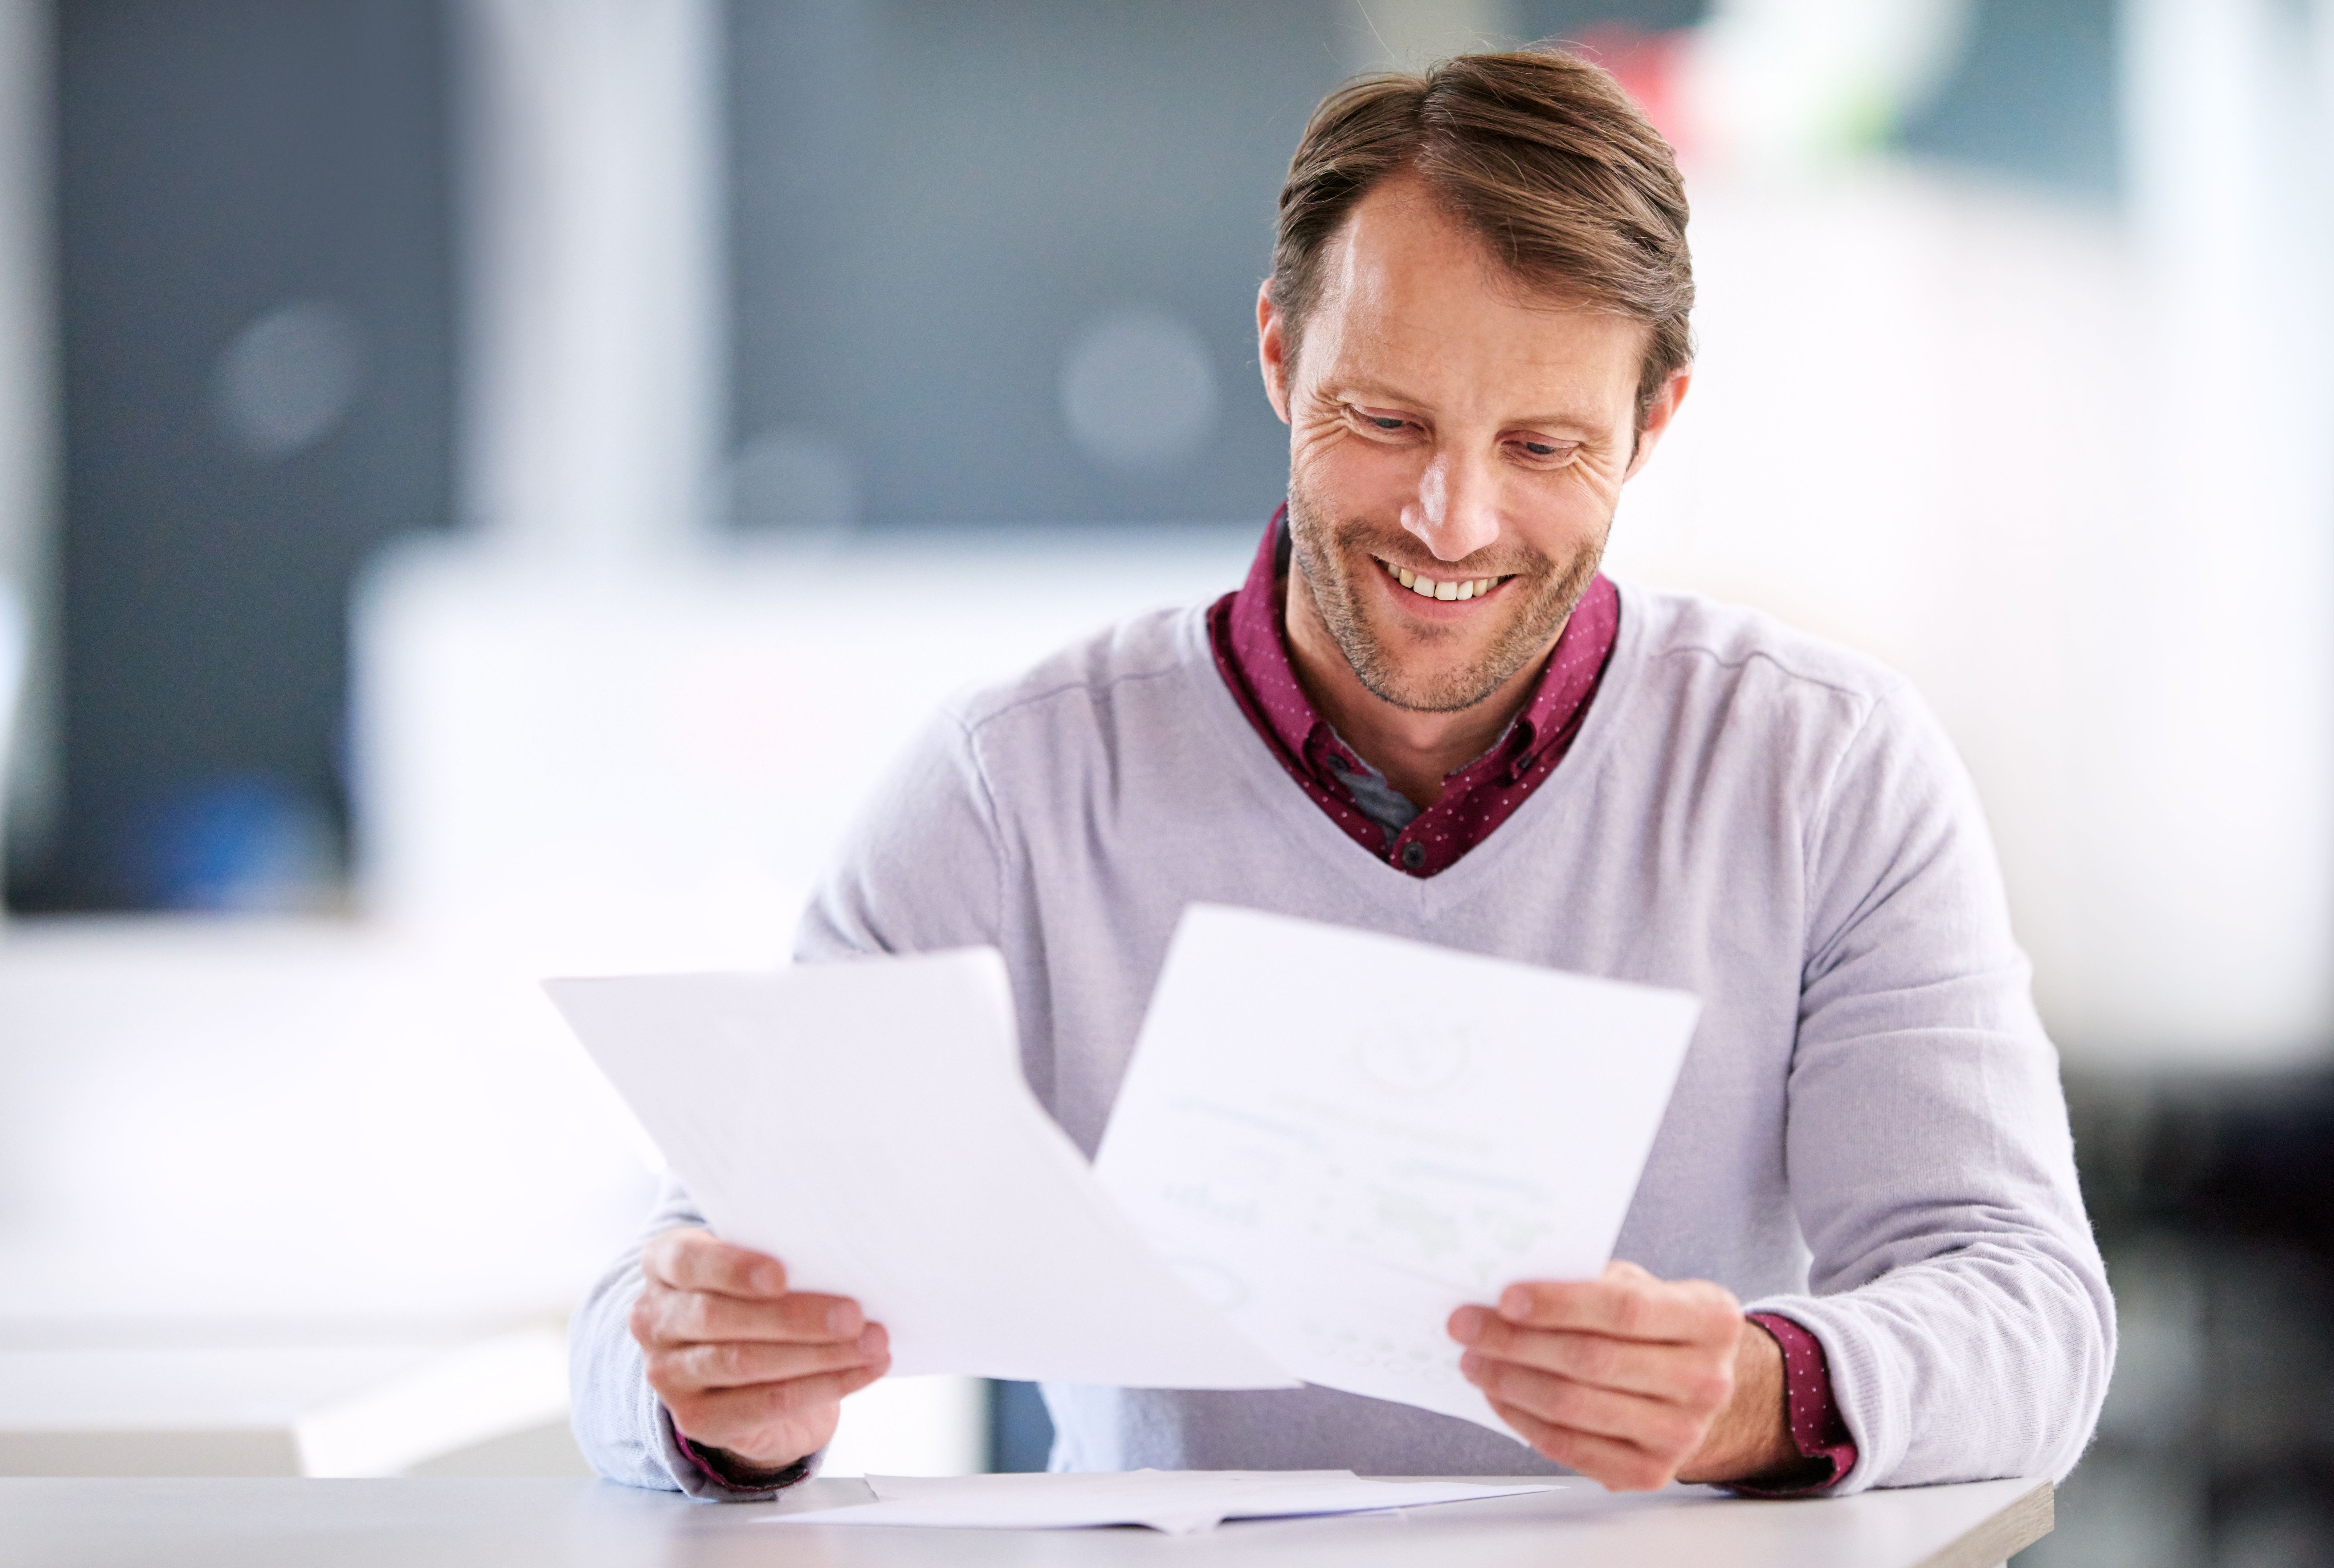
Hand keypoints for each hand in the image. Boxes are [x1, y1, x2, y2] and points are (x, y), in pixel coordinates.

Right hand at [630, 1227, 889, 1470]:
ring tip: (872, 1343)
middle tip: (854, 1314)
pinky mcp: (697, 1419)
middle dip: (793, 1317)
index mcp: (663, 1263)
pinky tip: (863, 1371)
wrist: (741, 1365)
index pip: (685, 1261)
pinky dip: (823, 1386)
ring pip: (744, 1363)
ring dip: (819, 1354)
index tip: (782, 1275)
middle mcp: (654, 1318)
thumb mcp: (755, 1263)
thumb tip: (844, 1257)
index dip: (732, 1269)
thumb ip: (778, 1253)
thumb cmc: (756, 1295)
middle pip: (718, 1317)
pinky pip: (766, 1404)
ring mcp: (669, 1374)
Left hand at [1449, 1260, 1795, 1490]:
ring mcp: (1683, 1434)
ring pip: (1575, 1407)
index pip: (1624, 1309)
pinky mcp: (1651, 1472)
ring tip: (1473, 1360)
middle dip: (1515, 1342)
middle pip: (1591, 1360)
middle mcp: (1707, 1381)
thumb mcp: (1643, 1287)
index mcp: (1711, 1320)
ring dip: (1510, 1381)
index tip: (1504, 1298)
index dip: (1559, 1304)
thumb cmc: (1655, 1325)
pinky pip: (1571, 1448)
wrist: (1695, 1386)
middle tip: (1466, 1326)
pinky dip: (1523, 1420)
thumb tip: (1513, 1286)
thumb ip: (1593, 1283)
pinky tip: (1499, 1395)